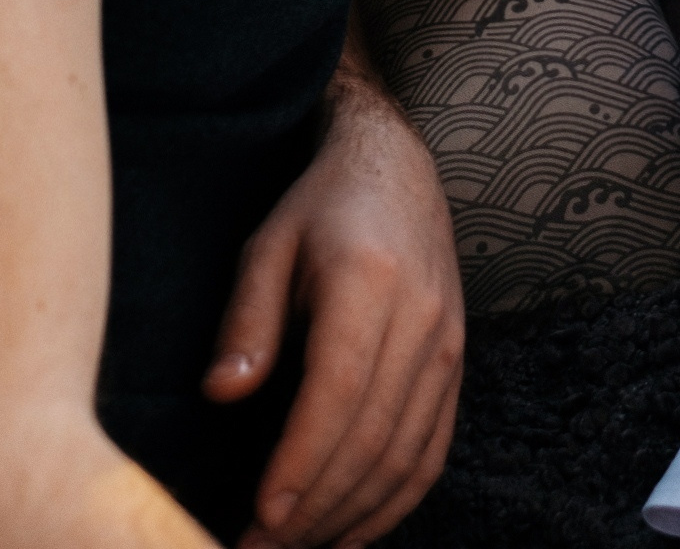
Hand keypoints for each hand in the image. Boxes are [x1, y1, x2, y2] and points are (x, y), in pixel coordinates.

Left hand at [206, 65, 463, 547]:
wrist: (399, 169)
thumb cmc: (320, 209)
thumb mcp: (267, 245)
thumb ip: (247, 319)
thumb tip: (222, 394)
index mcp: (369, 283)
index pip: (338, 394)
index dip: (301, 464)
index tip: (260, 516)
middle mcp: (421, 320)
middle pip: (373, 439)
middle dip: (316, 509)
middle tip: (256, 548)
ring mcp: (448, 346)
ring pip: (406, 456)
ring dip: (351, 516)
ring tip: (294, 547)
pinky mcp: (457, 365)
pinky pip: (433, 450)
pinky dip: (395, 502)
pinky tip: (351, 531)